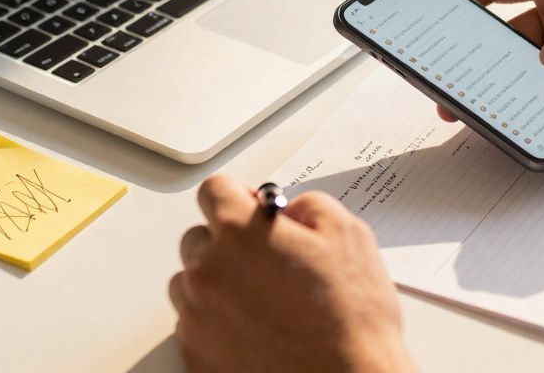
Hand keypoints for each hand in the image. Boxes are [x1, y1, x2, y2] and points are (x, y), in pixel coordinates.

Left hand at [170, 177, 415, 372]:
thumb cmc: (350, 318)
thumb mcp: (348, 234)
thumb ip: (309, 205)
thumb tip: (289, 208)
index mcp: (240, 232)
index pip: (214, 190)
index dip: (238, 195)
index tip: (252, 208)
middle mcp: (208, 270)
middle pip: (200, 237)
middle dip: (230, 242)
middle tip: (270, 261)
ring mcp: (197, 315)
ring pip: (192, 281)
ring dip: (219, 281)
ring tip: (264, 301)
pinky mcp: (196, 353)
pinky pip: (194, 322)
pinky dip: (217, 320)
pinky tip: (257, 328)